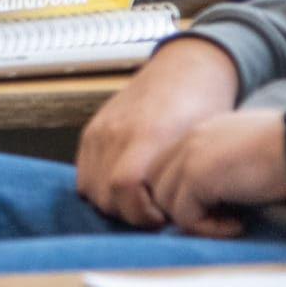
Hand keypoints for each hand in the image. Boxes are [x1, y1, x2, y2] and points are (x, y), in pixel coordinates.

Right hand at [74, 38, 239, 226]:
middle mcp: (117, 131)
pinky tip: (125, 186)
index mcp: (148, 134)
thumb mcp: (201, 145)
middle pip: (104, 194)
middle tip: (154, 214)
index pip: (123, 186)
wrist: (187, 68)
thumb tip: (179, 218)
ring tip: (140, 200)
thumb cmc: (202, 106)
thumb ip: (182, 180)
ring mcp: (100, 129)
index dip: (140, 213)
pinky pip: (83, 173)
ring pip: (90, 189)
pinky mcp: (92, 130)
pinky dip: (99, 187)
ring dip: (113, 203)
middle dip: (129, 214)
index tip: (162, 218)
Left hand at [150, 110, 285, 237]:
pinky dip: (209, 228)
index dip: (185, 196)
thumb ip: (218, 167)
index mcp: (199, 133)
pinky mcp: (196, 176)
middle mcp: (187, 140)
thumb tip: (209, 198)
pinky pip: (184, 216)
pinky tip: (238, 224)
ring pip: (167, 203)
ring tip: (233, 222)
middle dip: (183, 209)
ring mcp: (188, 156)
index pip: (167, 169)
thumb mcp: (242, 152)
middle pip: (159, 185)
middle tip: (219, 220)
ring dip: (197, 221)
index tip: (218, 210)